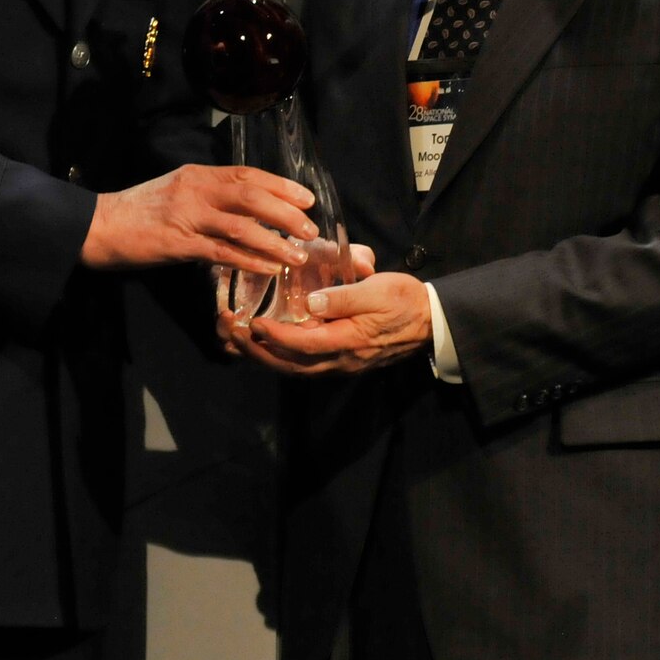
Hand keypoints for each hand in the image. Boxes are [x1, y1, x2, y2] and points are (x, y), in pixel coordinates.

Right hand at [80, 164, 315, 272]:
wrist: (98, 227)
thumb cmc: (139, 212)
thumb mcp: (177, 191)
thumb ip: (209, 195)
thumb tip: (247, 207)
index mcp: (197, 175)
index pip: (248, 174)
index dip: (281, 186)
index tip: (306, 198)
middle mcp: (195, 190)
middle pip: (252, 196)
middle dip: (286, 212)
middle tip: (310, 228)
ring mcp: (187, 216)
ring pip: (242, 225)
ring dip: (275, 241)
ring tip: (297, 254)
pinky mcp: (178, 243)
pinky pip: (222, 252)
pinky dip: (249, 260)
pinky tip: (268, 269)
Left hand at [228, 269, 431, 374]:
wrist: (430, 322)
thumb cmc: (404, 301)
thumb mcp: (377, 291)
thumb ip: (343, 297)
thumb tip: (310, 302)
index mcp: (347, 341)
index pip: (302, 344)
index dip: (274, 335)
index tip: (251, 322)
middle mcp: (339, 360)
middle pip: (288, 364)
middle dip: (255, 350)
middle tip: (229, 331)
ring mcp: (338, 364)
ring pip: (292, 368)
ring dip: (261, 356)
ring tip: (234, 340)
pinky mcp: (339, 361)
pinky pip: (301, 365)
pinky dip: (277, 357)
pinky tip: (262, 345)